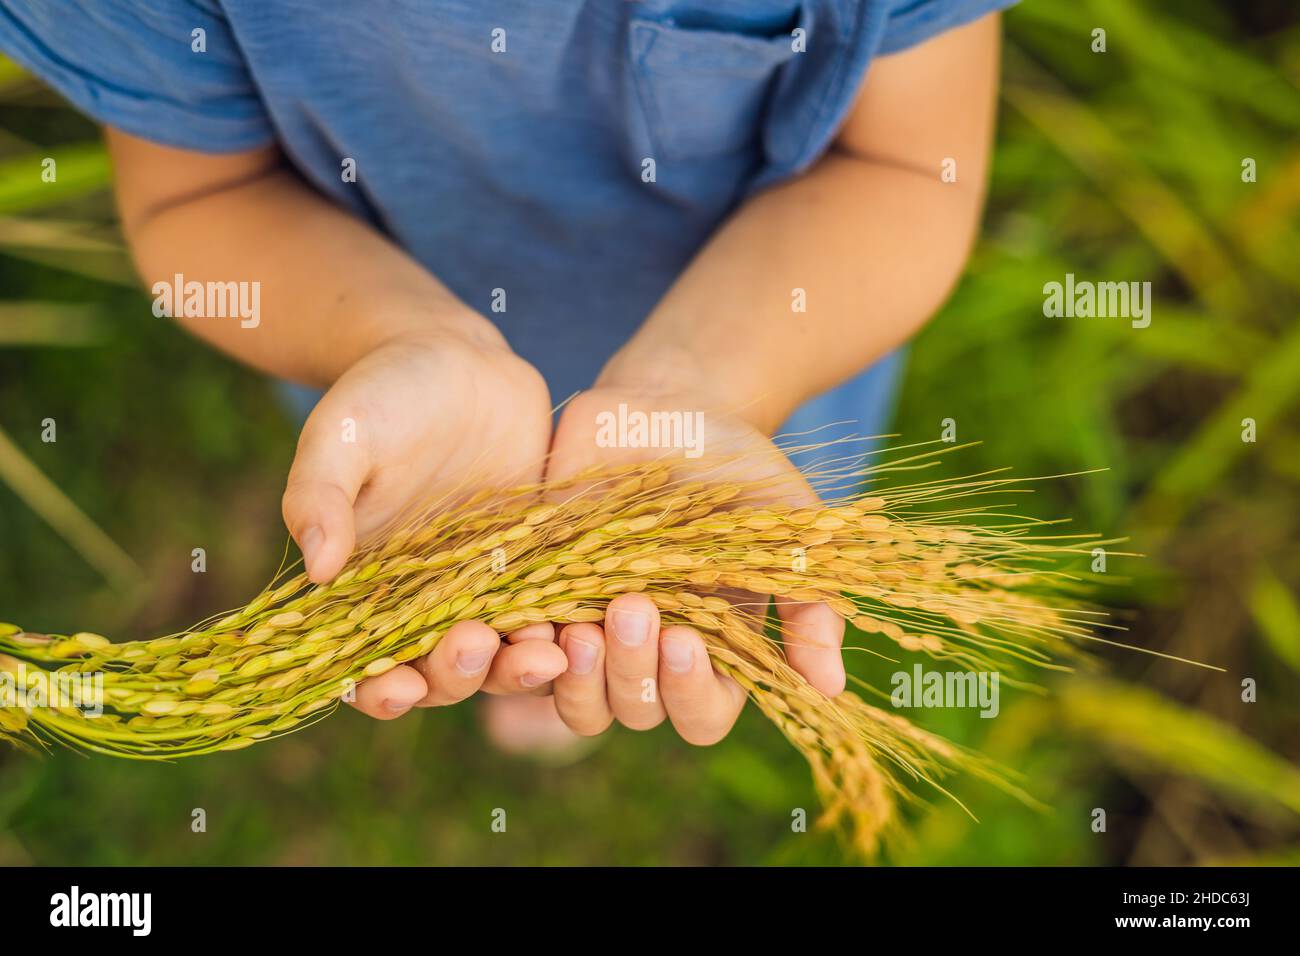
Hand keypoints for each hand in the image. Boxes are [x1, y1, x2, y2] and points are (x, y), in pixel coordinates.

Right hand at [280, 325, 568, 718]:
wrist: (457, 359)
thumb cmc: (380, 394)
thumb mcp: (341, 434)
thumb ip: (320, 495)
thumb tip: (315, 568)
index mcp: (364, 591)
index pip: (368, 668)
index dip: (382, 691)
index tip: (400, 685)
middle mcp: (426, 606)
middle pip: (444, 675)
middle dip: (460, 676)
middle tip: (477, 645)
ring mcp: (487, 590)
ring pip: (506, 655)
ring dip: (523, 666)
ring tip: (548, 650)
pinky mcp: (538, 566)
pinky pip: (556, 610)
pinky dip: (570, 626)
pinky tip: (591, 624)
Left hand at [542, 375, 846, 745]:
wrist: (669, 407)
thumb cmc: (740, 468)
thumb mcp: (787, 526)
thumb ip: (809, 604)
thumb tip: (829, 688)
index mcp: (709, 649)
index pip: (700, 715)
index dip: (691, 695)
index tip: (687, 639)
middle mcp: (647, 652)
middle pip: (634, 712)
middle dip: (632, 672)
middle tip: (634, 607)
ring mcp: (589, 626)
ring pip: (572, 698)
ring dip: (576, 676)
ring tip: (581, 625)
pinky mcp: (536, 594)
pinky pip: (518, 648)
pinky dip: (519, 646)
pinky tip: (524, 618)